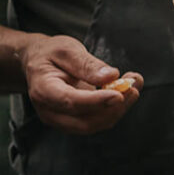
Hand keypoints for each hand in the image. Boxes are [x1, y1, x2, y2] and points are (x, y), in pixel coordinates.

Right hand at [18, 34, 142, 133]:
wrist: (38, 61)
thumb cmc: (51, 53)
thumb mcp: (66, 49)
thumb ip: (86, 64)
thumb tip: (111, 76)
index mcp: (43, 90)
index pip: (70, 101)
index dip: (96, 101)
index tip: (120, 93)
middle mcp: (50, 111)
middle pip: (85, 121)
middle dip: (114, 108)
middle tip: (134, 87)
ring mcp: (60, 120)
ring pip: (94, 125)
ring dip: (118, 109)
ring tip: (135, 85)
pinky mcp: (73, 121)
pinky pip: (96, 121)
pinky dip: (114, 109)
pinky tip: (126, 91)